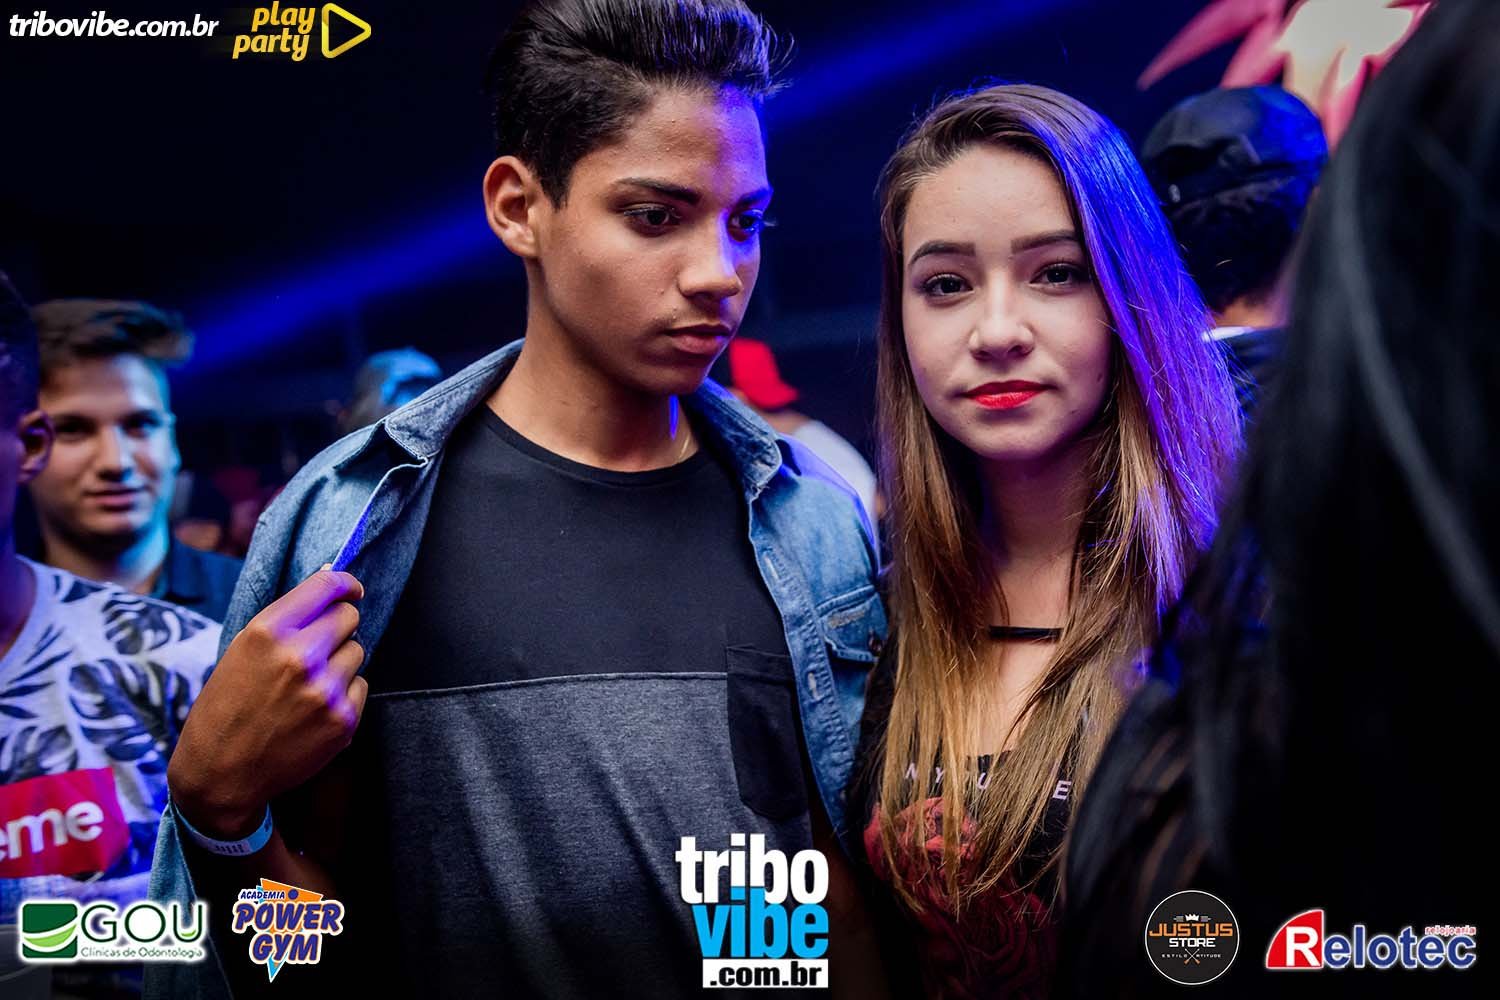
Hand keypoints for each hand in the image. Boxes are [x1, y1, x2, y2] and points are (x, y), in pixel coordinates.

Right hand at [168, 567, 367, 838]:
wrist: (220, 773)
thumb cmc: (226, 708)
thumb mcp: (241, 652)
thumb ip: (285, 620)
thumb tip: (331, 584)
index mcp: (268, 632)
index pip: (326, 586)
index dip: (345, 584)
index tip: (352, 590)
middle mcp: (300, 656)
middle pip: (349, 618)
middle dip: (338, 627)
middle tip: (319, 646)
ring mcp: (325, 689)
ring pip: (357, 652)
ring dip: (340, 662)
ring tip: (308, 685)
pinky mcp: (343, 718)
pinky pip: (360, 686)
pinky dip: (344, 693)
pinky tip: (314, 709)